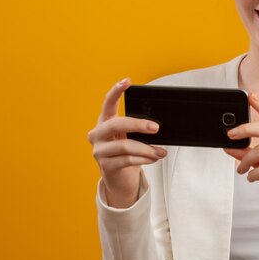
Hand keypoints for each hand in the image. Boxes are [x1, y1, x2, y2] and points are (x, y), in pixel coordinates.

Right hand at [88, 78, 166, 207]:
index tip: (127, 81)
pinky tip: (153, 158)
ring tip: (160, 152)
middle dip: (138, 125)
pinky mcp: (106, 166)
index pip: (108, 103)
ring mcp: (99, 151)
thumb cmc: (126, 153)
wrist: (119, 178)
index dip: (116, 91)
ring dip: (147, 149)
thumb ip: (137, 129)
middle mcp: (98, 134)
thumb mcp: (130, 137)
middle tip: (156, 128)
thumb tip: (156, 125)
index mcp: (104, 122)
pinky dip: (144, 159)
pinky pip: (127, 160)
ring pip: (125, 146)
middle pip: (116, 124)